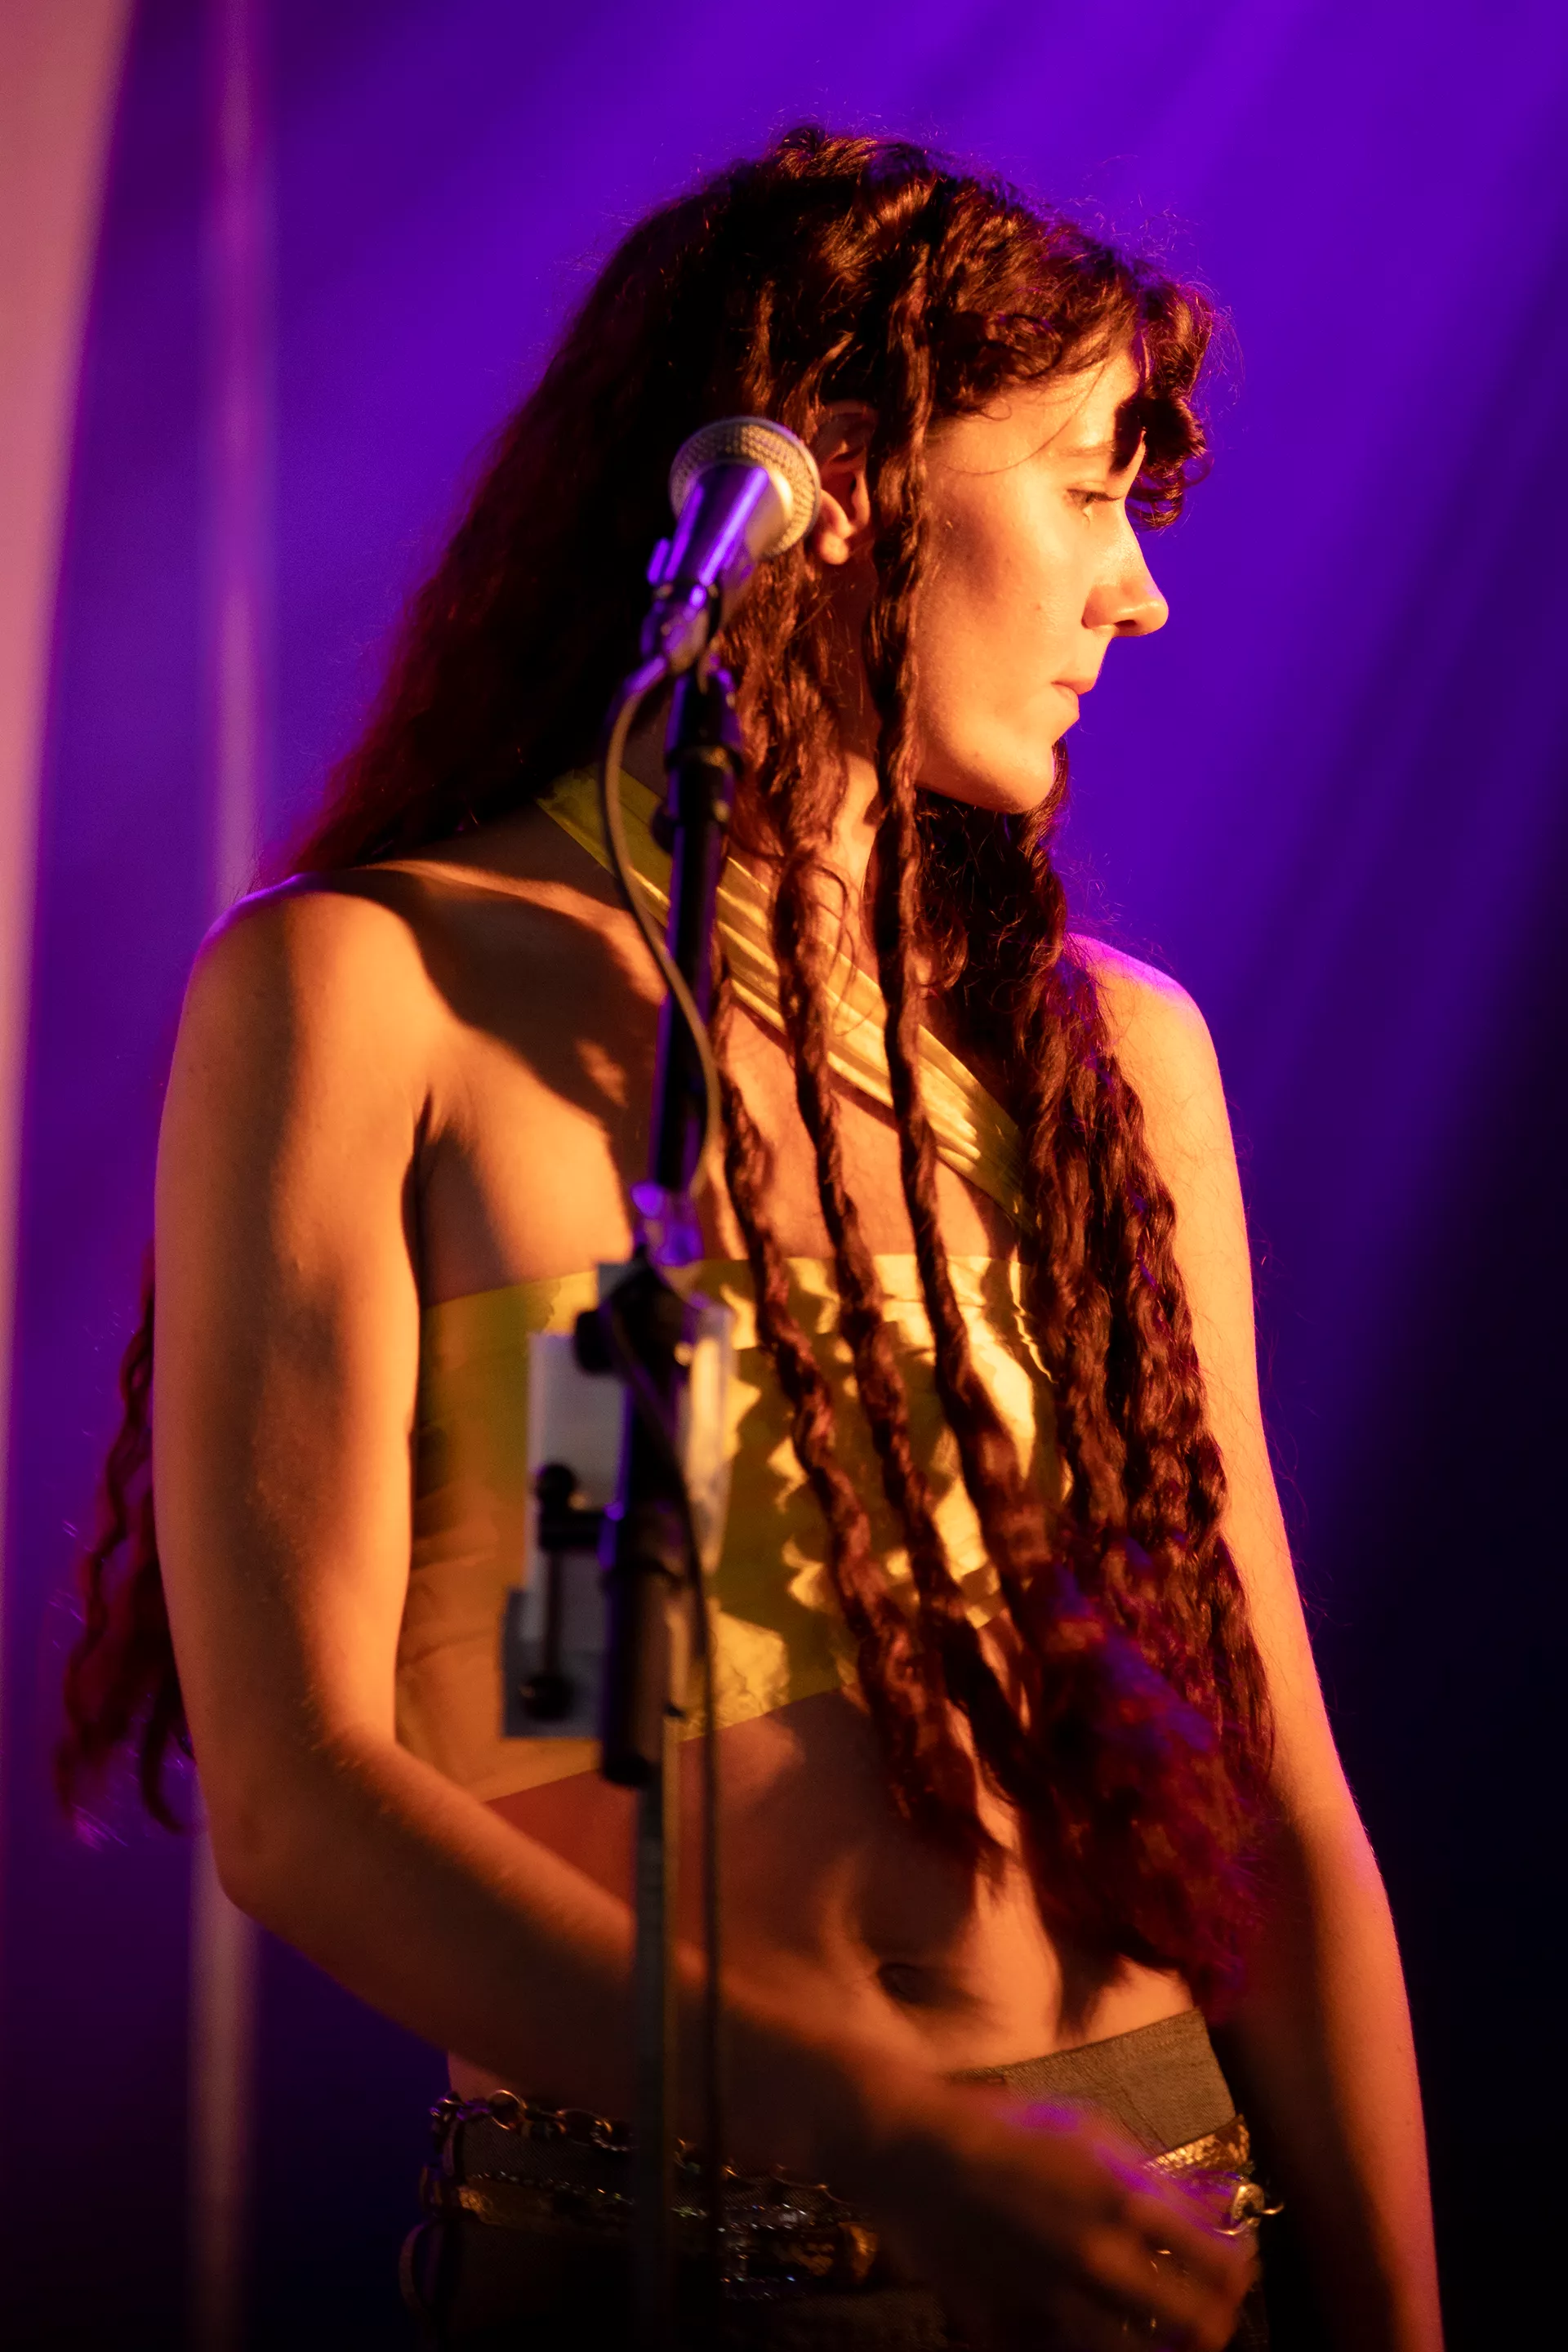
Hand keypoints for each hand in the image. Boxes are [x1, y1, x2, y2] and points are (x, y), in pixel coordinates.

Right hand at [844, 2074, 1253, 2349]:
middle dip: (1212, 2321)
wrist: (913, 2150)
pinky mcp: (1009, 2329)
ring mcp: (1052, 2300)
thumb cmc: (1004, 2126)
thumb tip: (1210, 2204)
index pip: (1218, 2260)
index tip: (1234, 2265)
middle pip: (1193, 2324)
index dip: (1238, 2268)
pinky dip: (1084, 2350)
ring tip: (1158, 2333)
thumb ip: (1152, 2171)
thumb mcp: (1088, 2128)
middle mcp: (1096, 2257)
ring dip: (1156, 2347)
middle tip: (1207, 2311)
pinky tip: (1088, 2332)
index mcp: (1122, 2198)